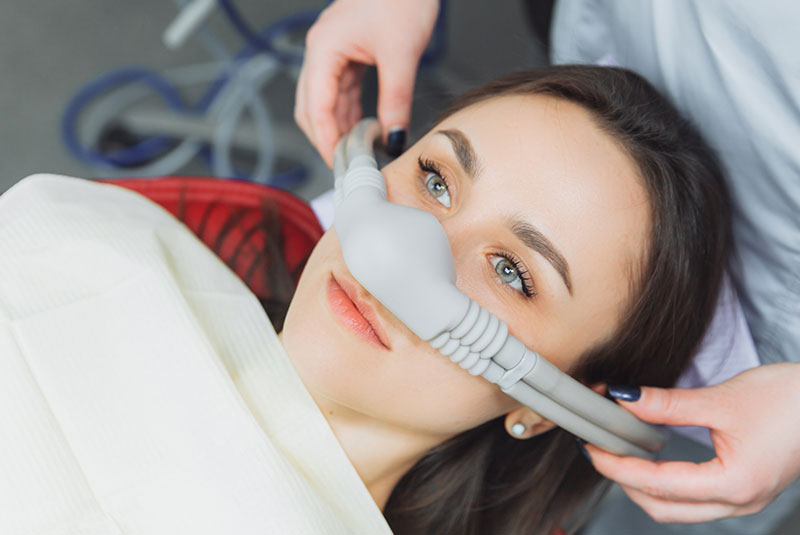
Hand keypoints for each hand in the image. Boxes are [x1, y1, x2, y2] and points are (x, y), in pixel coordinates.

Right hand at [294, 0, 438, 166]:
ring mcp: (332, 51)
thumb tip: (393, 138)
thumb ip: (396, 101)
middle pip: (310, 108)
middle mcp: (321, 51)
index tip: (340, 166)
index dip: (326, 142)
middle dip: (326, 139)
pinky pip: (340, 91)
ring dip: (338, 128)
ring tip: (357, 153)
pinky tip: (362, 130)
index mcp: (324, 49)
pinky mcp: (347, 52)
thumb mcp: (401, 54)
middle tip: (347, 166)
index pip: (316, 108)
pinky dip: (348, 113)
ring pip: (324, 101)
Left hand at [584, 363, 799, 522]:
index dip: (617, 467)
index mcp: (733, 484)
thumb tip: (624, 399)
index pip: (656, 484)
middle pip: (662, 508)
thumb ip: (669, 404)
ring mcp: (743, 499)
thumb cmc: (792, 401)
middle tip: (598, 450)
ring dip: (643, 485)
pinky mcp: (745, 488)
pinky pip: (694, 499)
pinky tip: (652, 458)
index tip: (591, 448)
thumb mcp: (723, 399)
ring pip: (677, 508)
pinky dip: (665, 483)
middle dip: (624, 482)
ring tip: (619, 452)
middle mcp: (738, 501)